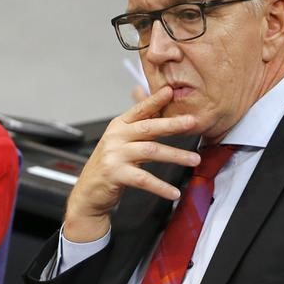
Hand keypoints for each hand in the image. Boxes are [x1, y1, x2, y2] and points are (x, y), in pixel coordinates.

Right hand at [63, 86, 199, 241]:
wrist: (89, 192)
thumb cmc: (109, 165)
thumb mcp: (121, 141)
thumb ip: (137, 125)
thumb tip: (150, 102)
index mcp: (119, 126)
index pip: (139, 110)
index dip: (154, 100)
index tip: (170, 91)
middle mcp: (115, 137)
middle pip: (147, 127)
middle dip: (171, 124)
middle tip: (192, 122)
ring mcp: (114, 155)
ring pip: (150, 151)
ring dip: (175, 155)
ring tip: (194, 159)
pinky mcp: (115, 174)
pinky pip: (144, 179)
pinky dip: (161, 187)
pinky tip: (174, 192)